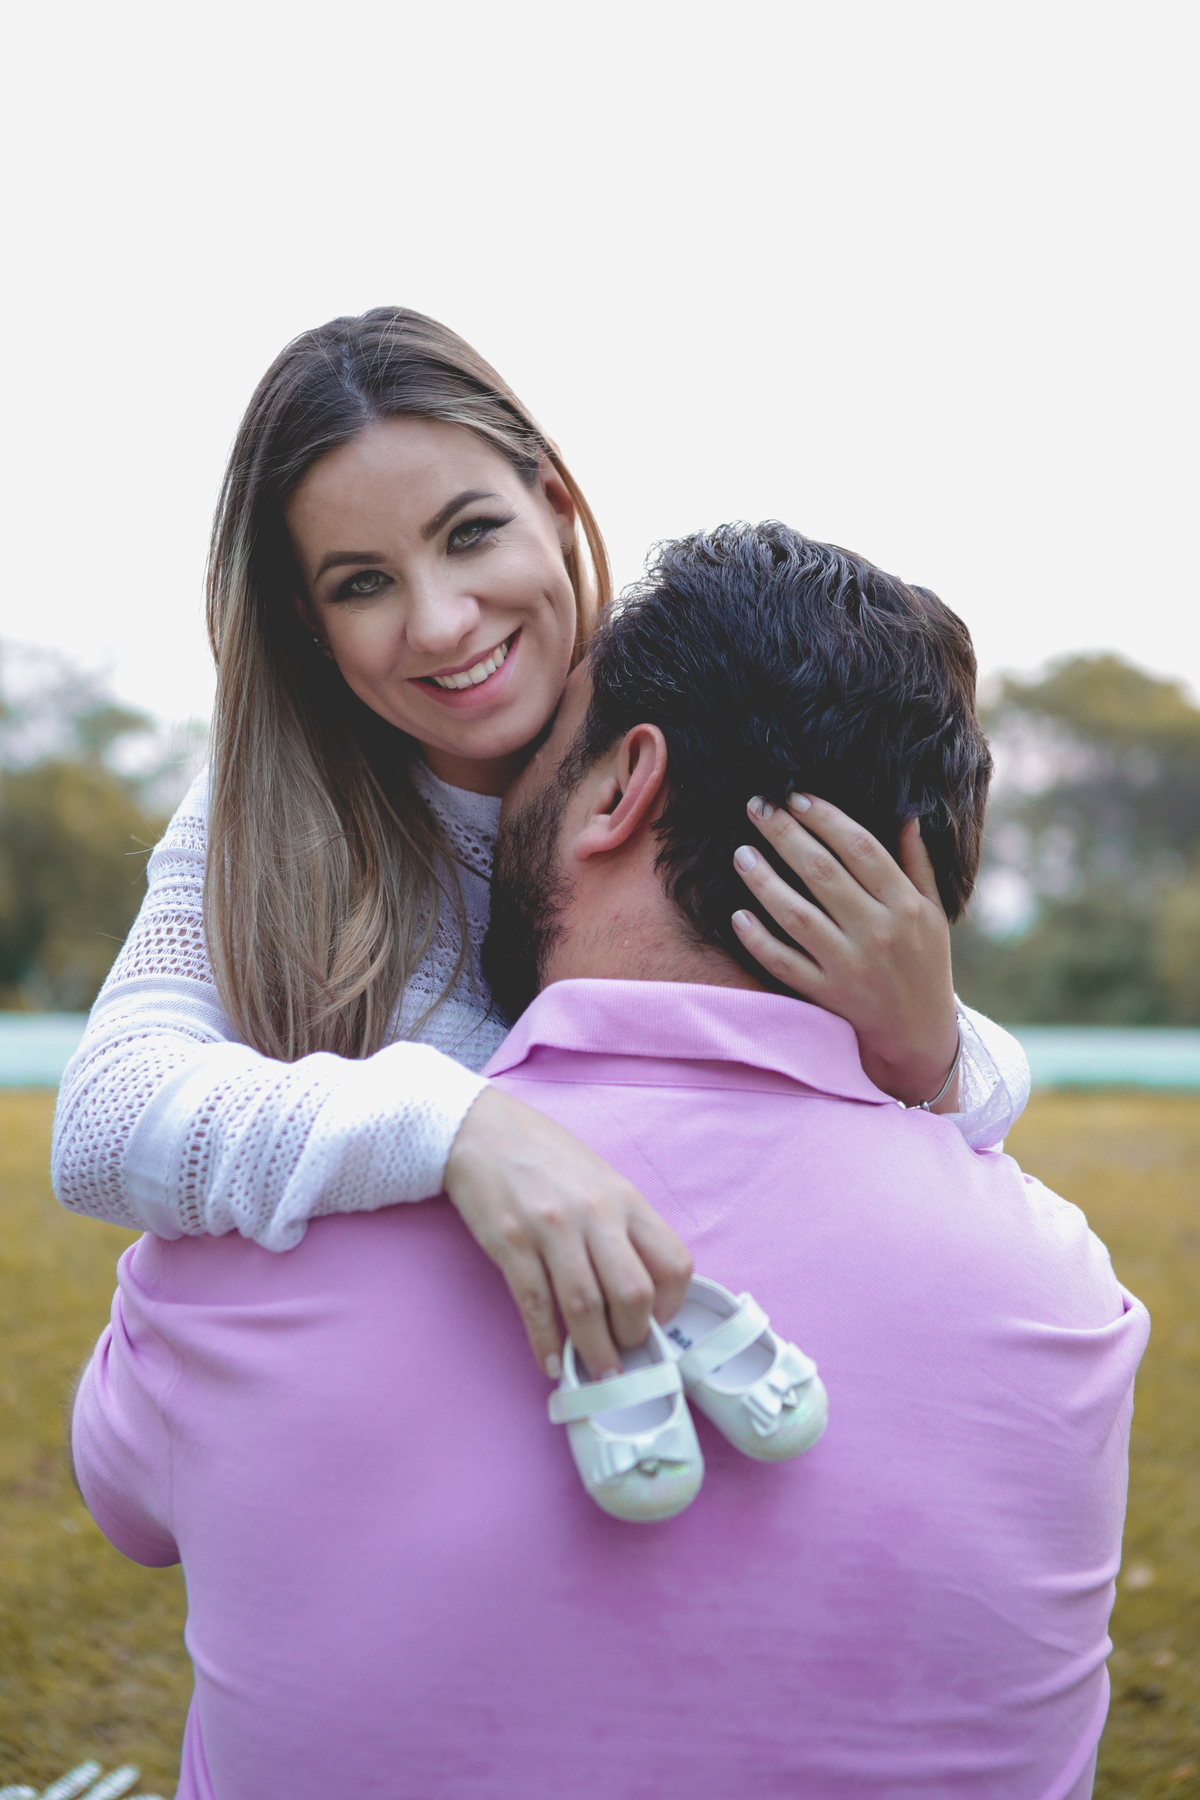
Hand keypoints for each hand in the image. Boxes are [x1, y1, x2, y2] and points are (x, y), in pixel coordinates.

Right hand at [443, 1086, 693, 1378]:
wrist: (482, 1131)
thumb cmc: (547, 1159)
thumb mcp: (601, 1181)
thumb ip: (623, 1228)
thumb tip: (642, 1293)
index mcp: (626, 1199)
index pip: (672, 1264)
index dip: (672, 1306)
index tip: (656, 1324)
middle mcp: (595, 1213)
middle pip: (633, 1293)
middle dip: (633, 1337)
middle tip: (625, 1357)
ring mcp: (551, 1228)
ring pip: (584, 1306)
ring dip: (593, 1351)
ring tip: (597, 1375)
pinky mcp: (510, 1242)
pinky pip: (534, 1305)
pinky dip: (544, 1342)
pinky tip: (549, 1362)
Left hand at [730, 794, 960, 1109]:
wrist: (920, 1035)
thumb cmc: (925, 964)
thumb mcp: (934, 913)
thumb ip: (918, 865)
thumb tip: (907, 816)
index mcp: (906, 905)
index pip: (860, 848)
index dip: (824, 818)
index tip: (796, 797)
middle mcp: (878, 932)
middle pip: (822, 871)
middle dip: (784, 833)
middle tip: (757, 806)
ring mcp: (850, 965)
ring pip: (796, 914)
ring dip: (763, 879)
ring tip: (741, 853)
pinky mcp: (827, 994)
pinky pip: (784, 963)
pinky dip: (758, 940)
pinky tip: (737, 915)